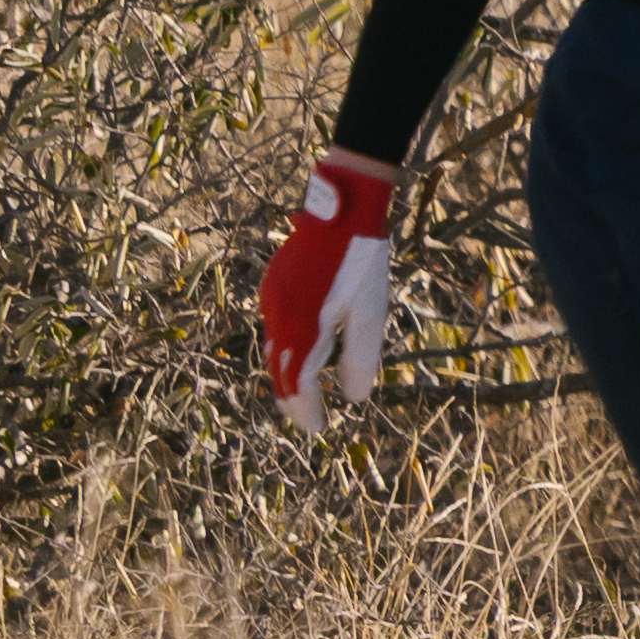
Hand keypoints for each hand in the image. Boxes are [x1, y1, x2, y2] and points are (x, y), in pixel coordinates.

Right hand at [255, 151, 403, 426]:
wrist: (340, 209)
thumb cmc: (362, 261)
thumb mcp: (370, 312)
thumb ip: (360, 358)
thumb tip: (355, 399)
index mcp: (301, 327)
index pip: (298, 384)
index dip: (307, 410)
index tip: (319, 429)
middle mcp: (277, 317)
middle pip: (279, 371)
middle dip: (292, 399)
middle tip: (307, 420)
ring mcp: (270, 299)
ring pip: (273, 349)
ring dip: (286, 374)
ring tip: (301, 395)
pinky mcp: (272, 286)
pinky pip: (274, 326)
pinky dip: (285, 347)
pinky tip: (300, 351)